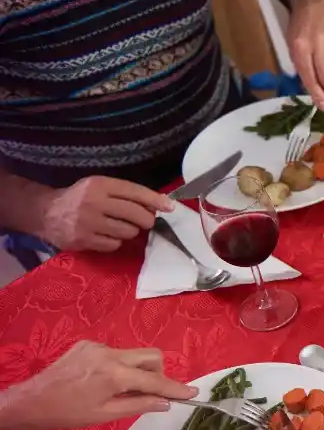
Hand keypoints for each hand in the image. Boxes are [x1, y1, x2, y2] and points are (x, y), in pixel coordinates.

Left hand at [0, 341, 196, 429]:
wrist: (31, 401)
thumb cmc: (68, 414)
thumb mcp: (105, 415)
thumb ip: (139, 405)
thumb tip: (165, 402)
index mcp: (115, 375)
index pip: (155, 381)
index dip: (175, 388)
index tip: (193, 393)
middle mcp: (110, 354)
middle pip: (151, 356)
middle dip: (158, 373)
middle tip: (149, 392)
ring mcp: (98, 346)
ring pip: (133, 354)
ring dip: (136, 370)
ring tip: (118, 389)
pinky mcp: (88, 344)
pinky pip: (116, 353)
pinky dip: (118, 366)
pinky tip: (100, 380)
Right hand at [36, 176, 172, 251]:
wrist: (47, 213)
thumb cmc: (80, 198)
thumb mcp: (99, 187)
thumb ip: (125, 193)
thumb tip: (160, 205)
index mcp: (100, 185)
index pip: (135, 192)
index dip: (155, 200)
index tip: (170, 207)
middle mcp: (94, 202)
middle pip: (136, 214)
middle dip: (146, 220)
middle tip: (144, 221)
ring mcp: (88, 223)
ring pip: (128, 232)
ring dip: (129, 231)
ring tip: (119, 226)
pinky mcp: (83, 240)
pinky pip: (114, 244)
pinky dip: (115, 241)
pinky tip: (105, 235)